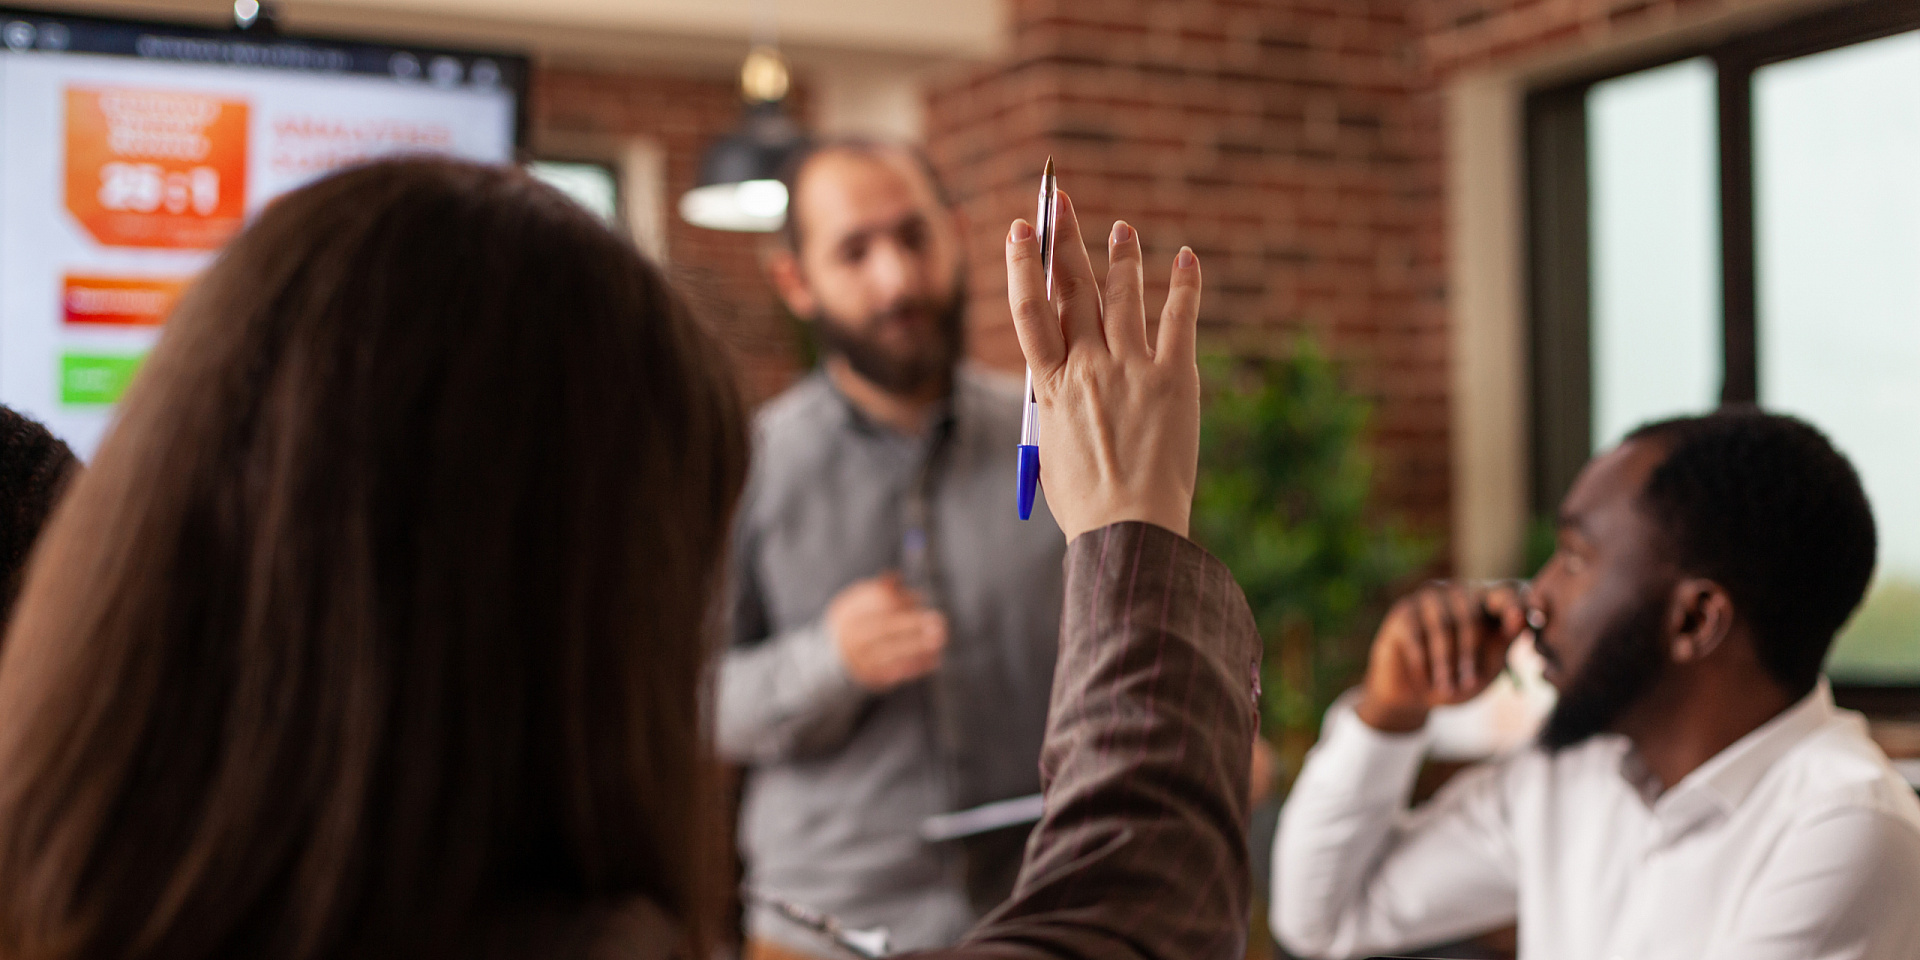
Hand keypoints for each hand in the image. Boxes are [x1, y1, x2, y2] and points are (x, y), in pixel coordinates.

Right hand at [827, 572, 947, 690]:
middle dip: (912, 624)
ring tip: (940, 639)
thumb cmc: (858, 622)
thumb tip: (896, 577)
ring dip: (918, 647)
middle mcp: (851, 638)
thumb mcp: (859, 602)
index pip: (873, 605)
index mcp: (848, 614)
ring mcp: (860, 660)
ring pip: (891, 653)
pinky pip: (896, 673)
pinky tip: (934, 658)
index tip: (921, 597)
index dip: (899, 601)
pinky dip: (916, 666)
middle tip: (938, 621)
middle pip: (883, 629)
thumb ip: (878, 589)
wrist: (835, 658)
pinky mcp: (871, 678)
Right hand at [1005, 192, 1201, 542]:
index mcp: (1050, 386)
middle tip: (1060, 201)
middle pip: (1073, 289)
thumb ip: (1055, 404)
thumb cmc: (1085, 501)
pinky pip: (1178, 319)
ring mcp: (1131, 369)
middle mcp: (1087, 367)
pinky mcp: (1174, 378)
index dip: (1025, 264)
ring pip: (1124, 296)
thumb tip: (1059, 375)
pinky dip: (1183, 284)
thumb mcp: (1050, 449)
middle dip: (1066, 239)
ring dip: (1122, 257)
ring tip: (1123, 229)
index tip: (1022, 229)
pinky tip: (1186, 258)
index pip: (1030, 308)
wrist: (1128, 528)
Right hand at [1355, 581, 1527, 732]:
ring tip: (1446, 689)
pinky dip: (1423, 662)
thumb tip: (1523, 618)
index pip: (1505, 592)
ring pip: (1442, 625)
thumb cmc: (1459, 680)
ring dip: (1446, 662)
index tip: (1518, 620)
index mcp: (1487, 605)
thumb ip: (1505, 641)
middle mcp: (1457, 594)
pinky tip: (1424, 679)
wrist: (1416, 698)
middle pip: (1471, 612)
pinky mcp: (1403, 613)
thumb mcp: (1489, 666)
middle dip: (1471, 653)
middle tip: (1469, 683)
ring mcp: (1428, 600)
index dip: (1513, 602)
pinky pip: (1416, 635)